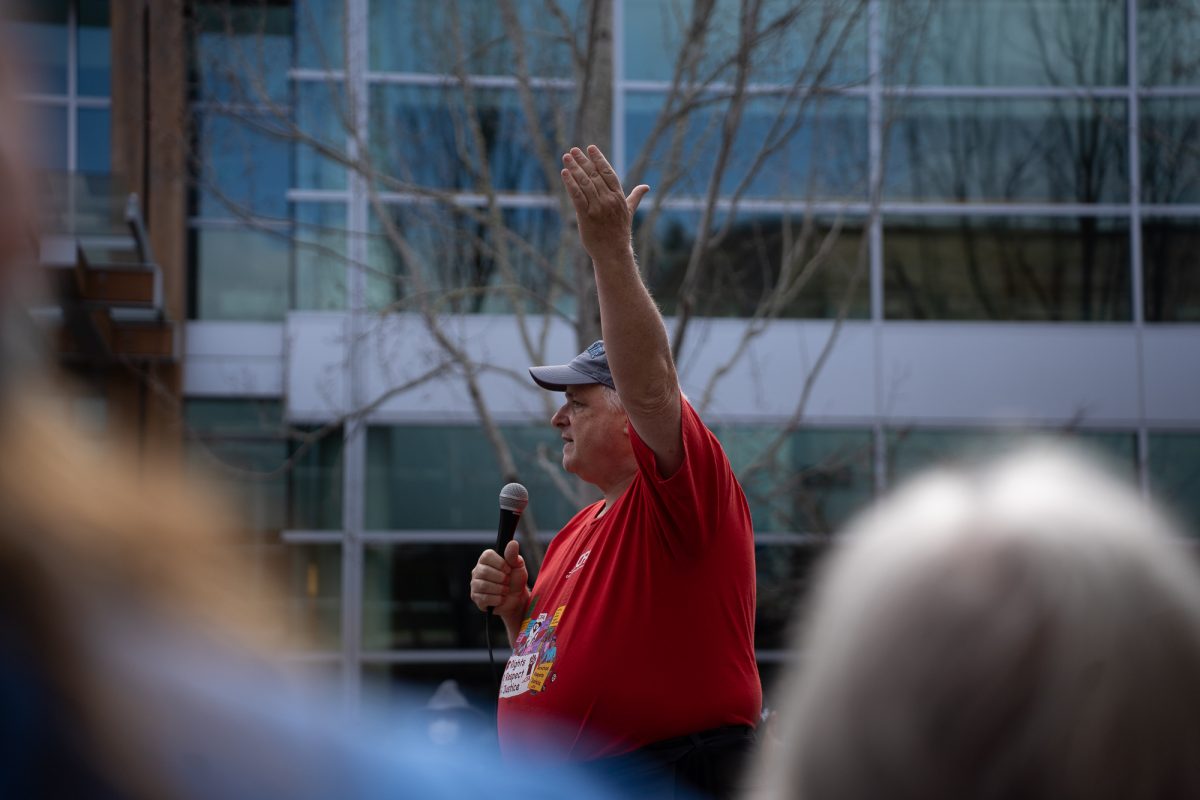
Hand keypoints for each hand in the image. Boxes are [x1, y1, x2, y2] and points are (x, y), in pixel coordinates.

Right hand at [469, 539, 528, 623]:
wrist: (517, 598)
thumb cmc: (516, 579)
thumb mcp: (518, 566)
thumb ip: (513, 555)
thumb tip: (513, 543)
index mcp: (486, 560)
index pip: (486, 556)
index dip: (499, 563)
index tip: (509, 569)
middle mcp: (477, 571)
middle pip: (484, 571)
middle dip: (501, 578)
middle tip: (508, 581)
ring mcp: (475, 585)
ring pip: (483, 585)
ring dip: (500, 589)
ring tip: (506, 590)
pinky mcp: (476, 598)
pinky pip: (484, 598)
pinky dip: (497, 599)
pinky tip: (501, 598)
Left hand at [560, 144, 649, 263]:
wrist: (613, 253)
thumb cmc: (620, 232)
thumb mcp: (629, 212)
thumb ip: (635, 197)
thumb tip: (646, 187)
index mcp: (619, 197)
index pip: (608, 172)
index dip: (599, 159)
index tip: (591, 148)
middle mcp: (609, 200)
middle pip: (594, 175)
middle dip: (583, 161)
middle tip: (574, 150)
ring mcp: (597, 208)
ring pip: (585, 183)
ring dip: (575, 168)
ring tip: (566, 157)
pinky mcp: (586, 217)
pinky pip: (577, 197)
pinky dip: (570, 184)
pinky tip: (564, 173)